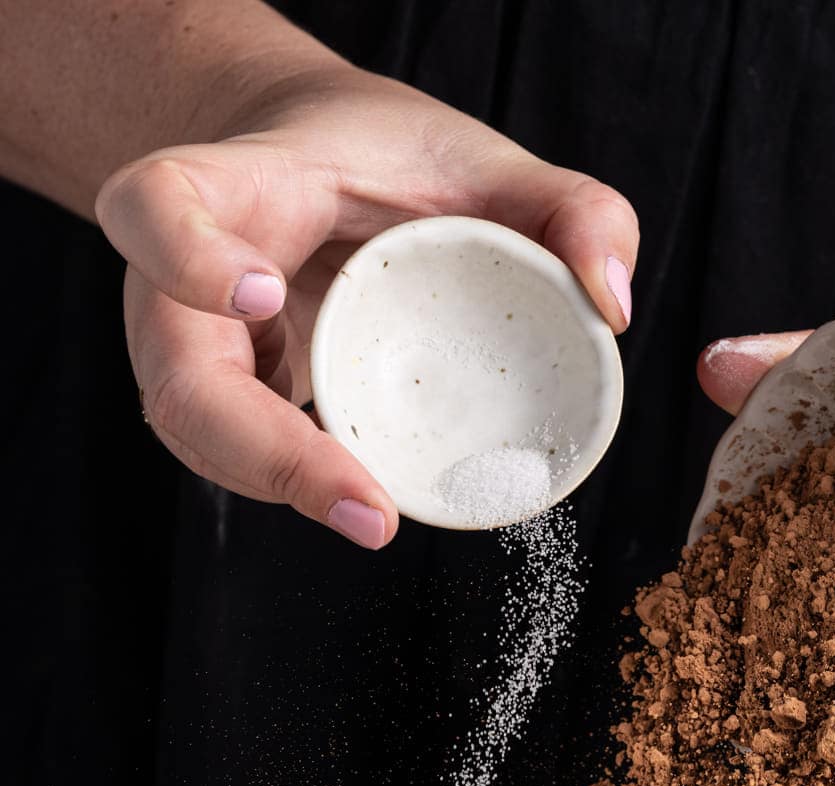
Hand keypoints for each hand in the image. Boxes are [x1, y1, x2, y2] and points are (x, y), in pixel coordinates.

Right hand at [96, 67, 637, 547]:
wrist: (314, 177)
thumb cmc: (385, 163)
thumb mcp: (481, 160)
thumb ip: (566, 208)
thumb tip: (613, 306)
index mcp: (228, 187)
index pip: (159, 207)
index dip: (190, 256)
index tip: (263, 295)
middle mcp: (180, 279)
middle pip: (175, 377)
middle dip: (262, 453)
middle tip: (366, 506)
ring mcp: (191, 348)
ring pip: (197, 437)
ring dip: (280, 488)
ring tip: (374, 515)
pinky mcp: (220, 403)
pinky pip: (235, 461)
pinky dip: (293, 487)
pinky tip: (356, 499)